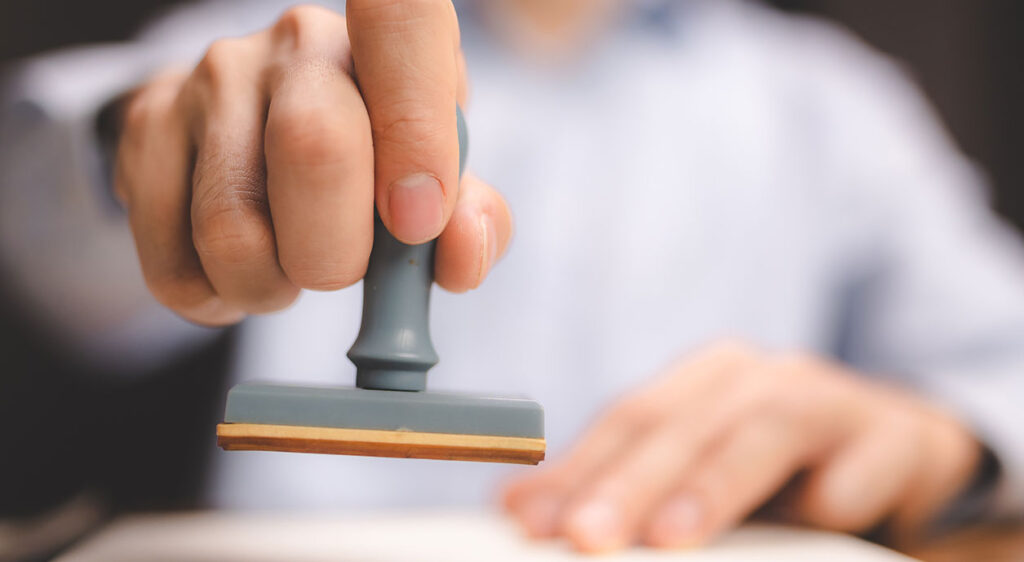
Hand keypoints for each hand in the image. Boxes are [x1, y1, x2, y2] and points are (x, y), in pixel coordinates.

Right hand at [115, 3, 509, 324]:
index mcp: (382, 41)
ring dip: (270, 289)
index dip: (416, 128)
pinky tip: (235, 275)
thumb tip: (461, 251)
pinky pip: (174, 265)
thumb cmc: (371, 162)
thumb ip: (471, 218)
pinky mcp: (147, 128)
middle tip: (337, 272)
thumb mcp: (436, 178)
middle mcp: (296, 41)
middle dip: (334, 256)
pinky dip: (215, 301)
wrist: (260, 130)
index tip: (417, 223)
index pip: (403, 20)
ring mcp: (211, 79)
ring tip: (284, 272)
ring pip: (232, 231)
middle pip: (314, 149)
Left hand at [503, 342, 980, 551]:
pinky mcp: (895, 433)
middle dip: (626, 483)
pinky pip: (870, 454)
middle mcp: (758, 378)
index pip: (627, 422)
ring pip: (763, 429)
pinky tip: (825, 514)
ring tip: (669, 536)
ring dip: (714, 483)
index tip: (527, 520)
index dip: (576, 470)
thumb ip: (627, 487)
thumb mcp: (700, 473)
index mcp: (703, 382)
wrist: (903, 452)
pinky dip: (843, 485)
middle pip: (681, 424)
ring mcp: (828, 397)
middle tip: (581, 536)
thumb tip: (519, 512)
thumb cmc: (782, 470)